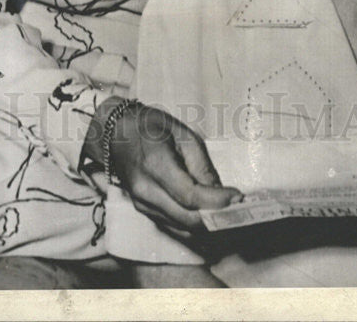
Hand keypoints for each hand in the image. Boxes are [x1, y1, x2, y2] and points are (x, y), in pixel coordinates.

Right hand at [84, 99, 241, 231]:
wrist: (115, 133)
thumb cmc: (151, 126)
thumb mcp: (183, 133)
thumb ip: (201, 164)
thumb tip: (220, 192)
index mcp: (155, 165)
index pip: (189, 195)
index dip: (216, 201)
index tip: (239, 197)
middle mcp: (146, 191)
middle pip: (186, 219)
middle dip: (216, 219)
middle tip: (240, 211)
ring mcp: (142, 205)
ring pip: (181, 228)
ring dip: (208, 226)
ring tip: (231, 215)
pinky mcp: (144, 211)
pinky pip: (173, 226)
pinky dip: (194, 226)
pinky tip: (211, 218)